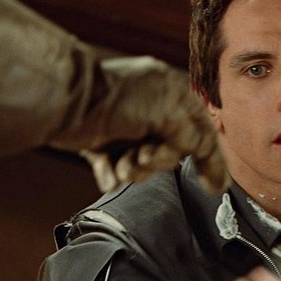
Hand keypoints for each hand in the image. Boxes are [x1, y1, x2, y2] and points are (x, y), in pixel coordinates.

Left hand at [55, 56, 228, 193]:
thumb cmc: (115, 98)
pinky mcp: (100, 140)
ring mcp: (124, 125)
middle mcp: (150, 108)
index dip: (210, 159)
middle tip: (143, 158)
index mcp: (170, 93)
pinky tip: (106, 171)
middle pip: (171, 151)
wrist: (65, 102)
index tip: (215, 187)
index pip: (201, 129)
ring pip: (142, 163)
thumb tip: (205, 153)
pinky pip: (115, 166)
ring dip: (133, 169)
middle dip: (157, 161)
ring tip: (120, 165)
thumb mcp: (167, 113)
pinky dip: (112, 172)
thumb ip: (192, 135)